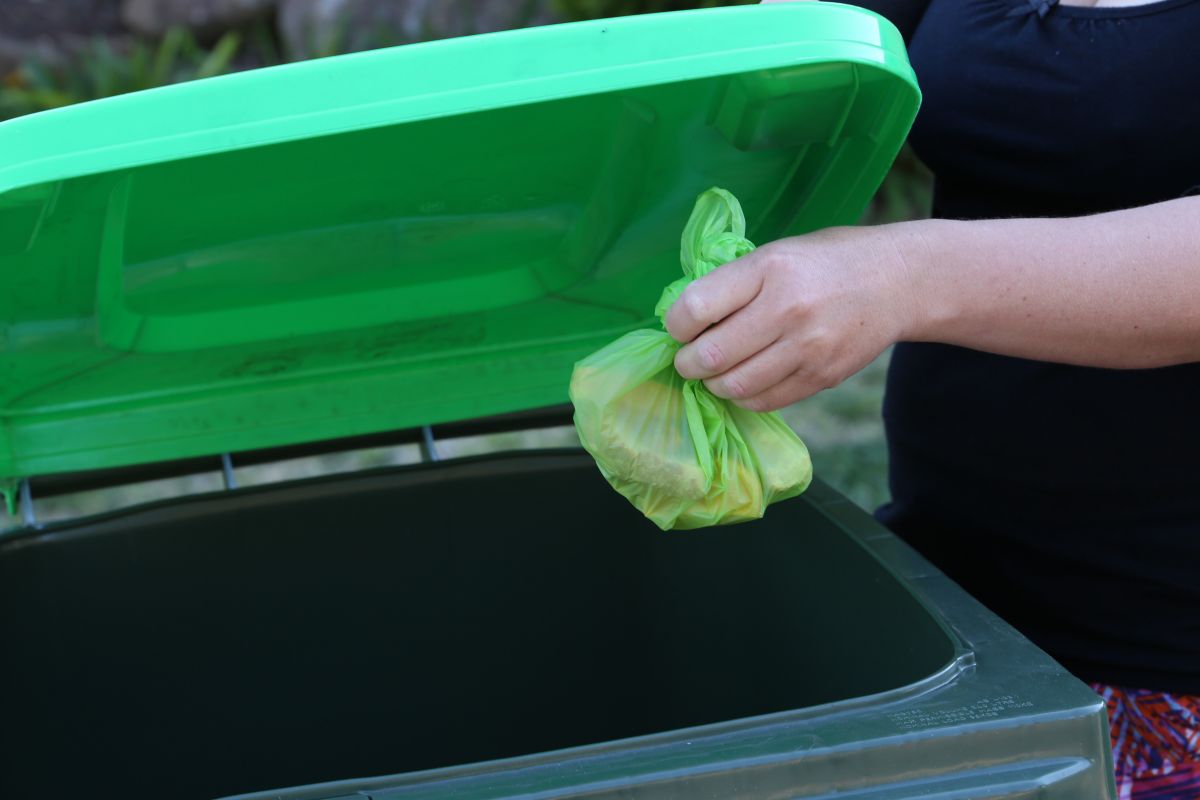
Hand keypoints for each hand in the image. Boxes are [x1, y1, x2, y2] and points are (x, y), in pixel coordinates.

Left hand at [665, 226, 918, 410]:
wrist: (897, 281)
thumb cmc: (826, 262)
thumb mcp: (777, 252)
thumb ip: (733, 282)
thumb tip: (683, 318)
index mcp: (769, 268)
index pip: (696, 307)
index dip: (675, 324)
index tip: (680, 326)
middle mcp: (787, 309)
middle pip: (709, 356)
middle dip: (686, 362)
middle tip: (688, 358)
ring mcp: (807, 348)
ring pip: (733, 386)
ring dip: (712, 384)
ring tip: (714, 372)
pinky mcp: (821, 377)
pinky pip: (763, 401)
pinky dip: (742, 396)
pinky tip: (742, 381)